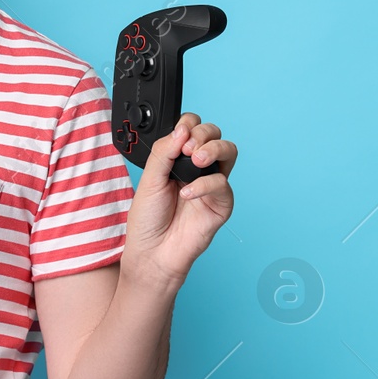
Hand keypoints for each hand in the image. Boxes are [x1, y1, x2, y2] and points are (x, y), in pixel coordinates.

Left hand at [121, 112, 236, 289]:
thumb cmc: (148, 220)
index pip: (192, 129)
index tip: (179, 134)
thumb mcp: (149, 180)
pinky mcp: (221, 204)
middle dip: (203, 134)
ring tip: (195, 159)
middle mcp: (197, 169)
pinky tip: (187, 194)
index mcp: (178, 159)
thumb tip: (182, 130)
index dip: (189, 124)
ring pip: (229, 152)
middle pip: (214, 135)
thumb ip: (163, 152)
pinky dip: (205, 185)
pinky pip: (222, 184)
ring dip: (213, 149)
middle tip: (187, 148)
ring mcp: (211, 185)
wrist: (152, 254)